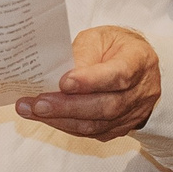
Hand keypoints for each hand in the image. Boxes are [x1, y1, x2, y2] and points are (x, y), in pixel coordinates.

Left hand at [16, 26, 160, 140]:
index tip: (64, 83)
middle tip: (38, 104)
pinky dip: (65, 125)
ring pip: (96, 125)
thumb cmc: (115, 47)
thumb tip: (60, 77)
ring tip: (31, 111)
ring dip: (60, 119)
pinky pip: (91, 133)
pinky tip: (45, 118)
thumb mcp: (99, 38)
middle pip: (106, 106)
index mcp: (139, 60)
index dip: (91, 81)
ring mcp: (132, 114)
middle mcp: (141, 91)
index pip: (119, 74)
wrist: (137, 66)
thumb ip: (83, 54)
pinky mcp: (119, 128)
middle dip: (67, 107)